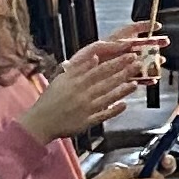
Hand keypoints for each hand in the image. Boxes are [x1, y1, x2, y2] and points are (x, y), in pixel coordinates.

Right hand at [25, 34, 145, 143]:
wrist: (40, 122)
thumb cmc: (50, 99)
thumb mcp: (62, 79)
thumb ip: (79, 68)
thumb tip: (95, 58)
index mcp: (76, 82)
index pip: (100, 70)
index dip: (116, 62)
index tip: (128, 56)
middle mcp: (82, 95)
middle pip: (107, 82)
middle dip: (124, 73)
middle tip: (138, 65)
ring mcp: (86, 109)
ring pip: (107, 98)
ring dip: (122, 91)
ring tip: (135, 83)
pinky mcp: (86, 122)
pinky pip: (102, 116)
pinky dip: (113, 110)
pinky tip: (124, 105)